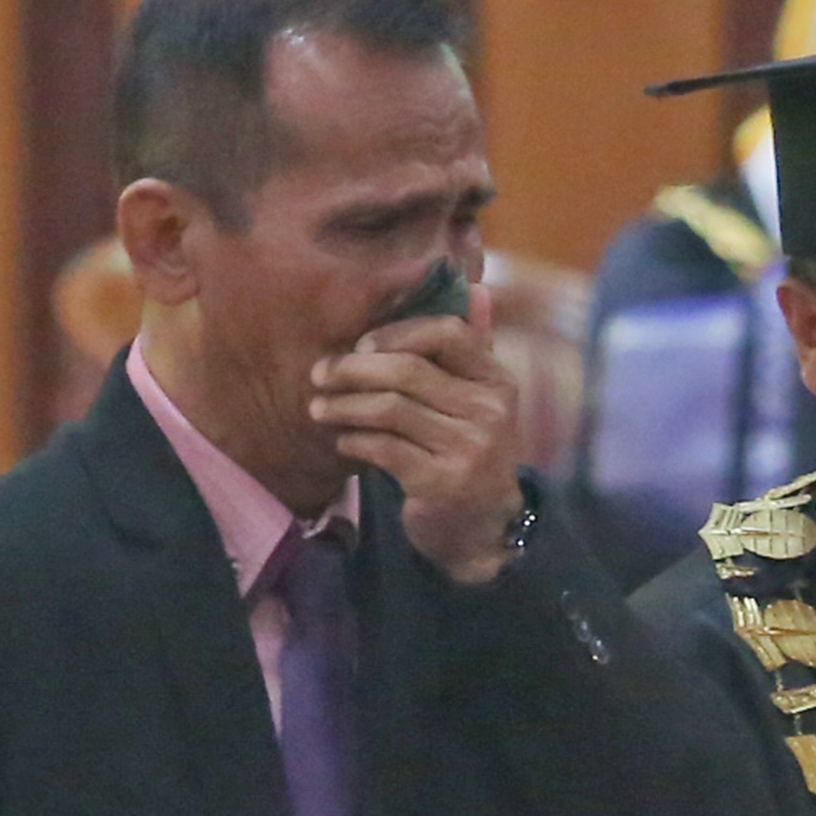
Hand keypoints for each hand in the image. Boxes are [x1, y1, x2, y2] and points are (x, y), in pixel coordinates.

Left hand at [307, 289, 519, 584]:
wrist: (483, 527)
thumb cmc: (469, 451)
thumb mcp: (481, 399)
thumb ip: (475, 347)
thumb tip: (477, 287)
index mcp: (497, 381)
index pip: (448, 333)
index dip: (398, 332)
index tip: (362, 344)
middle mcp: (489, 411)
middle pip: (408, 370)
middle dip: (353, 368)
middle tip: (318, 373)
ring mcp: (468, 449)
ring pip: (390, 409)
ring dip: (345, 405)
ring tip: (318, 408)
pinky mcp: (442, 483)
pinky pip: (384, 449)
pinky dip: (355, 440)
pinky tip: (343, 439)